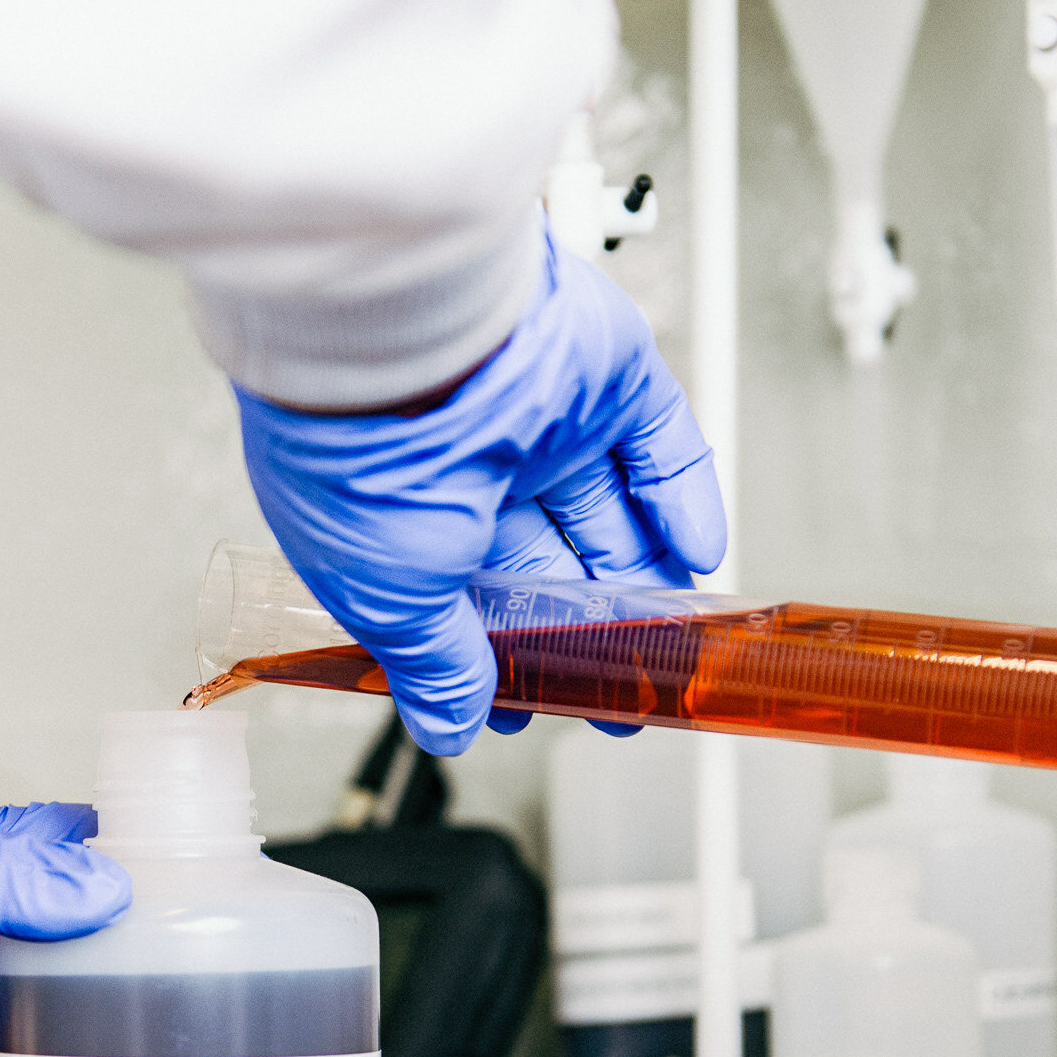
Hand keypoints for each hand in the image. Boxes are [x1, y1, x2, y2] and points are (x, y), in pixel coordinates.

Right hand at [238, 225, 725, 754]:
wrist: (397, 330)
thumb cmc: (357, 459)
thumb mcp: (389, 598)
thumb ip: (436, 662)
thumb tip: (448, 726)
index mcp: (402, 509)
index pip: (468, 596)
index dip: (505, 656)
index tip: (532, 707)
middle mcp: (474, 459)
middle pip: (549, 559)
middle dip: (586, 633)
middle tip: (622, 688)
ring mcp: (546, 414)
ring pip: (609, 508)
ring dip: (643, 579)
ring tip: (674, 647)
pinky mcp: (606, 373)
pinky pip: (661, 442)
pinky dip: (684, 501)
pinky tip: (698, 556)